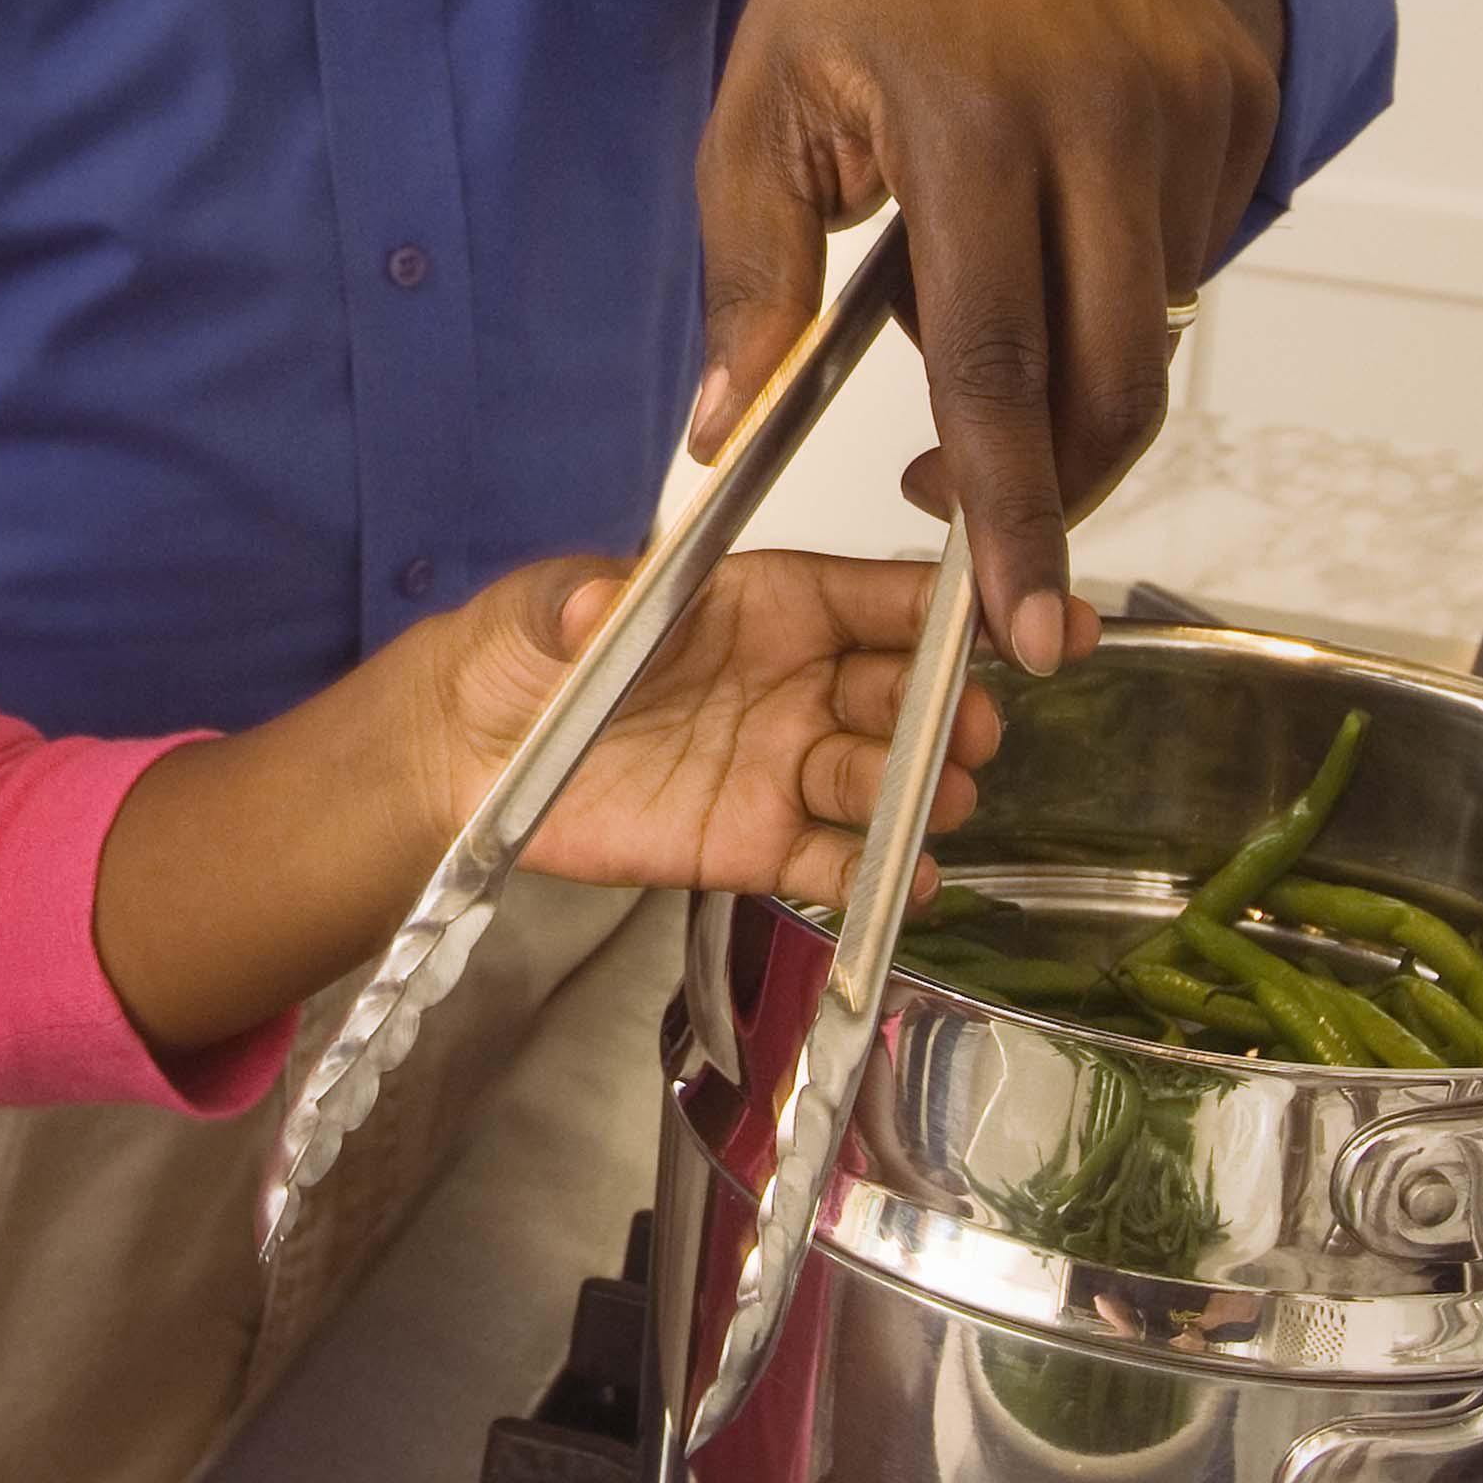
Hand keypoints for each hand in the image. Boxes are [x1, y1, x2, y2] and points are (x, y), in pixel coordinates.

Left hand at [427, 547, 1031, 911]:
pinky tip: (904, 882)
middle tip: (966, 728)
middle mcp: (798, 683)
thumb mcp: (549, 611)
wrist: (469, 754)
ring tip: (939, 800)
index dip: (955, 608)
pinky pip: (832, 861)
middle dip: (947, 709)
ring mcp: (783, 766)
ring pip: (880, 779)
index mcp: (770, 603)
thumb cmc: (523, 656)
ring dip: (920, 790)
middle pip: (903, 693)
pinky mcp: (754, 842)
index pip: (882, 600)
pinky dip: (873, 874)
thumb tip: (592, 605)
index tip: (1013, 615)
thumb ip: (581, 608)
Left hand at [691, 0, 1280, 676]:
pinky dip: (1125, 285)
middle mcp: (1100, 109)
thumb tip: (722, 430)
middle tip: (994, 536)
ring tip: (989, 310)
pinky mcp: (1240, 96)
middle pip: (1110, 376)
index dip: (1009, 504)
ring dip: (1077, 371)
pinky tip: (1058, 224)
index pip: (995, 357)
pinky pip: (1191, 255)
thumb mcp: (763, 101)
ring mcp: (1188, 99)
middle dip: (1062, 489)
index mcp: (966, 116)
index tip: (1018, 617)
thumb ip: (750, 273)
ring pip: (1152, 325)